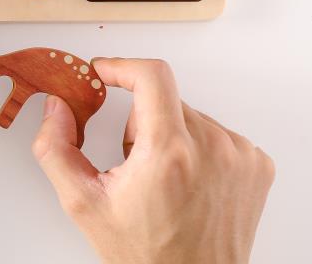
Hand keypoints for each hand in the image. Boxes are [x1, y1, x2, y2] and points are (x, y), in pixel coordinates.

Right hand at [32, 58, 273, 263]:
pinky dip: (197, 147)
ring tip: (165, 179)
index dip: (121, 66)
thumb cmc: (146, 255)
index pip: (151, 75)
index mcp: (169, 153)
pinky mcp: (256, 164)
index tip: (104, 72)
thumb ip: (55, 148)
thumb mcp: (84, 204)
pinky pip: (216, 132)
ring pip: (189, 114)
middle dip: (140, 120)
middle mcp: (211, 148)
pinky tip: (189, 181)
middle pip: (163, 99)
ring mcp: (239, 155)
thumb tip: (56, 107)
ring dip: (169, 133)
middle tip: (134, 162)